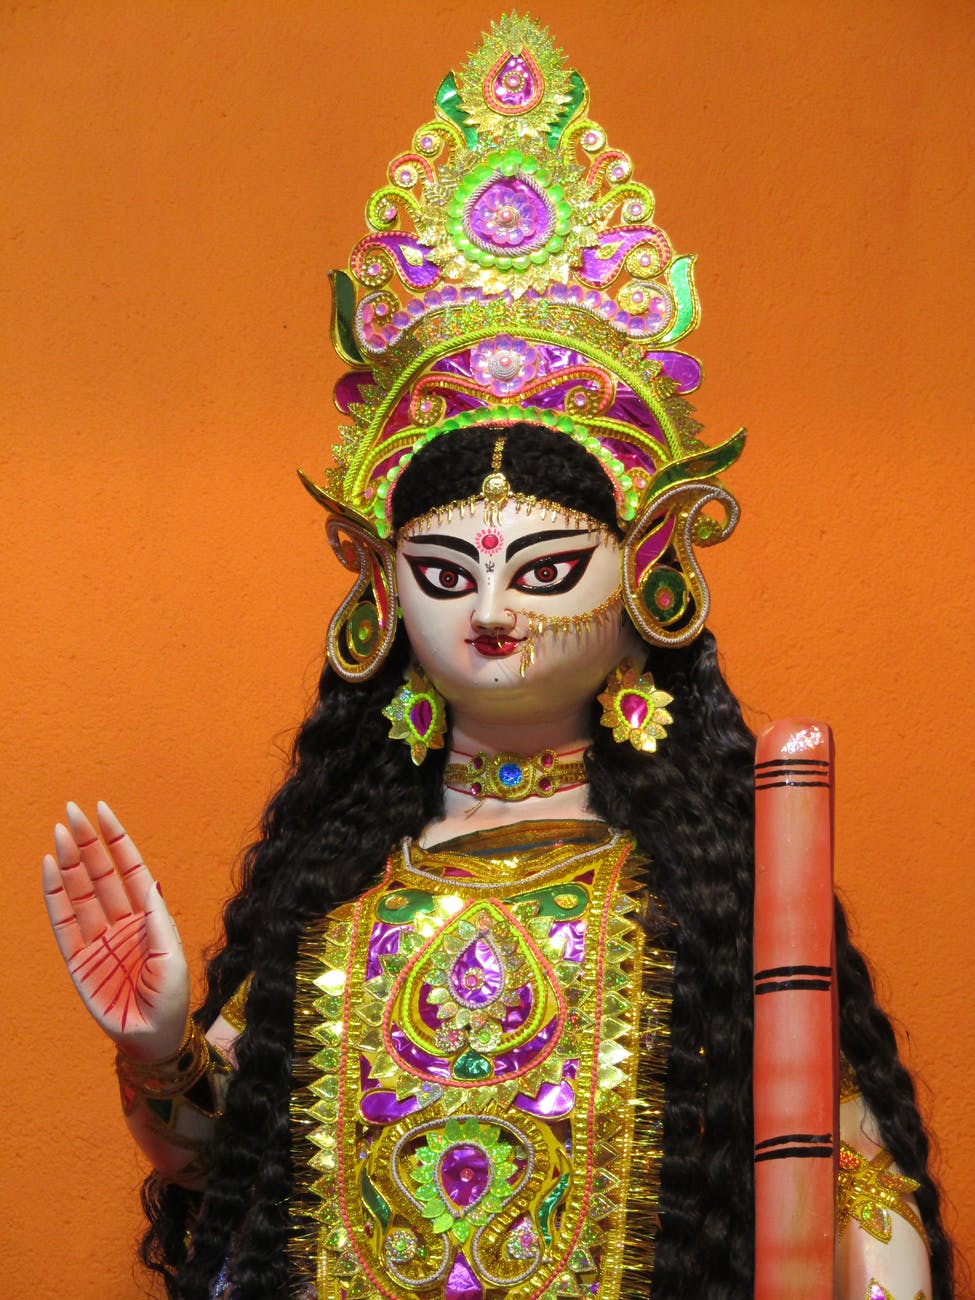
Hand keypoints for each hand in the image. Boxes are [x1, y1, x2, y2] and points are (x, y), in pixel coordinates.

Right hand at [42, 802, 189, 1060]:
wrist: (153, 1039)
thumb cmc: (171, 999)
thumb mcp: (172, 955)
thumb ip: (156, 919)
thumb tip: (148, 880)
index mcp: (147, 916)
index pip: (128, 868)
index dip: (116, 840)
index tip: (102, 810)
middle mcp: (120, 922)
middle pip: (99, 874)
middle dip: (87, 842)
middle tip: (71, 812)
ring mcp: (97, 939)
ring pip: (79, 892)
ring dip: (69, 862)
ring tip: (58, 833)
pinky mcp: (78, 960)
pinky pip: (63, 922)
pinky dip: (55, 896)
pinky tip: (50, 870)